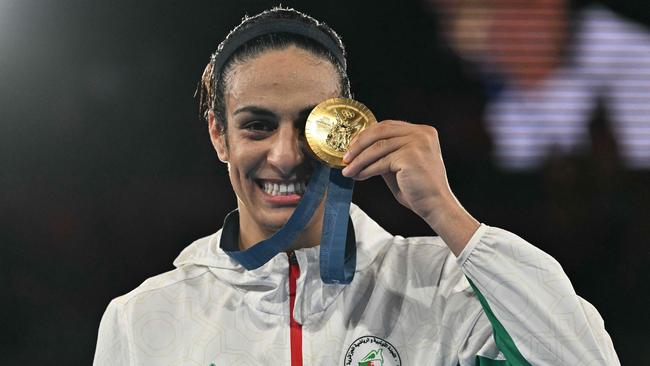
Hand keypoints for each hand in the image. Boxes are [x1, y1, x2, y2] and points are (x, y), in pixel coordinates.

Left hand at [341, 120, 478, 254]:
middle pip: (380, 131)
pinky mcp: (410, 156)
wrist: (435, 205)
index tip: (351, 146)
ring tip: (347, 170)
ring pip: (377, 147)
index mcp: (423, 131)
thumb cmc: (417, 189)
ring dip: (359, 160)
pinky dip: (366, 169)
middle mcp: (422, 133)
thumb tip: (359, 149)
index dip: (366, 135)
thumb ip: (385, 152)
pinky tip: (357, 176)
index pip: (387, 126)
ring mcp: (417, 142)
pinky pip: (381, 161)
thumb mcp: (400, 164)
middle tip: (345, 157)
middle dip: (359, 144)